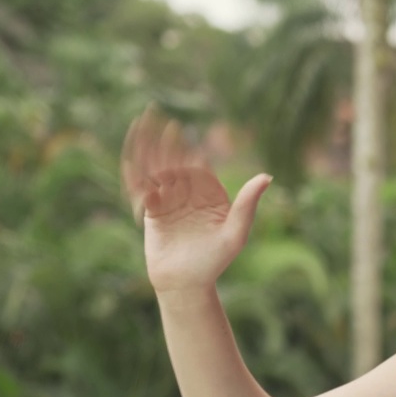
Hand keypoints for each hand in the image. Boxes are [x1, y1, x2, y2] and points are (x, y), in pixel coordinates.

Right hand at [120, 105, 271, 293]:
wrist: (187, 283)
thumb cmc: (215, 261)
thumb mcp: (235, 233)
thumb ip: (248, 204)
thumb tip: (267, 176)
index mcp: (210, 193)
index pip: (196, 165)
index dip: (184, 148)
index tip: (176, 131)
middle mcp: (189, 192)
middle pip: (172, 161)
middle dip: (161, 139)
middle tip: (151, 113)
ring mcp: (170, 200)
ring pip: (154, 169)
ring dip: (145, 146)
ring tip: (137, 124)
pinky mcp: (152, 210)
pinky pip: (141, 188)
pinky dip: (134, 173)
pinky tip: (128, 158)